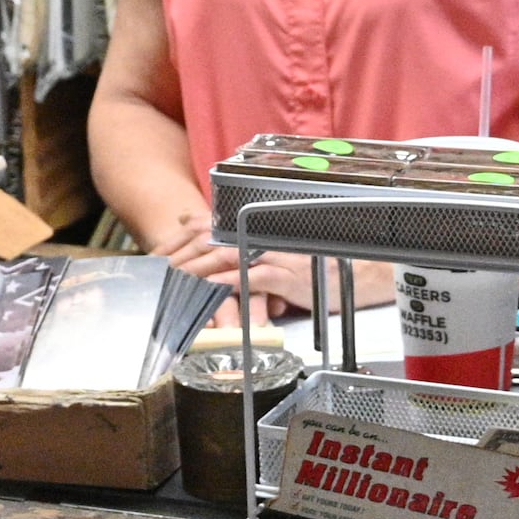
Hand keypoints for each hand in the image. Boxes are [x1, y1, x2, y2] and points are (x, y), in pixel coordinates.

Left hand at [159, 245, 390, 321]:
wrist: (359, 277)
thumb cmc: (321, 274)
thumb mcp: (282, 267)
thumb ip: (254, 265)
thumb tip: (229, 277)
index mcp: (261, 234)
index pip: (214, 229)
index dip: (184, 237)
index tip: (161, 250)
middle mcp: (265, 239)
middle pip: (214, 242)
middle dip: (183, 255)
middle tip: (158, 269)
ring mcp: (275, 256)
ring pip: (226, 257)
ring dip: (197, 267)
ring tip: (173, 278)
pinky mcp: (285, 276)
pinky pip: (249, 277)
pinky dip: (226, 283)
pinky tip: (207, 289)